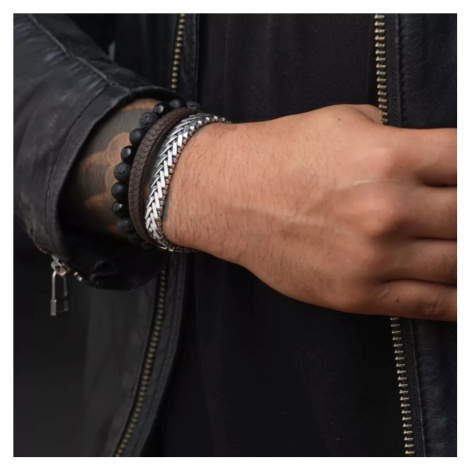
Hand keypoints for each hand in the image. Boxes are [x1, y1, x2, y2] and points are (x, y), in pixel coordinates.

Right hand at [165, 104, 456, 320]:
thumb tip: (435, 161)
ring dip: (466, 257)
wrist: (229, 196)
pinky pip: (429, 303)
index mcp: (392, 156)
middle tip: (459, 219)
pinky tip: (461, 291)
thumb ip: (400, 139)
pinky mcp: (356, 293)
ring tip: (458, 247)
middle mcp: (388, 209)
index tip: (467, 180)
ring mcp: (374, 257)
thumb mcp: (345, 123)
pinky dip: (457, 301)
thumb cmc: (281, 155)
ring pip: (460, 265)